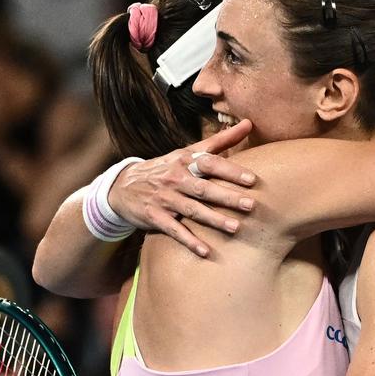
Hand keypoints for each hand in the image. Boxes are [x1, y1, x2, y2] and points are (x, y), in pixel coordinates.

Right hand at [108, 119, 257, 256]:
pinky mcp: (155, 217)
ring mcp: (164, 198)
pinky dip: (189, 241)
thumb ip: (220, 141)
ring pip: (192, 210)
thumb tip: (249, 124)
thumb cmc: (166, 168)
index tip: (252, 179)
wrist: (123, 186)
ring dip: (213, 220)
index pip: (210, 163)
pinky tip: (206, 252)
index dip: (230, 170)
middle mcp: (175, 178)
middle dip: (227, 197)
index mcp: (185, 161)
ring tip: (235, 228)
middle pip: (204, 188)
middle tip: (251, 205)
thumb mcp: (188, 152)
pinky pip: (174, 230)